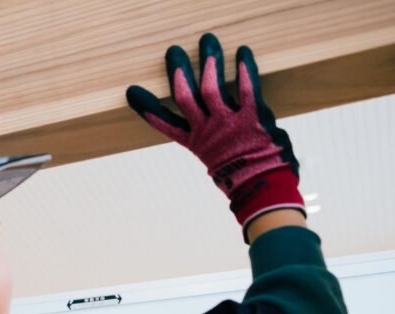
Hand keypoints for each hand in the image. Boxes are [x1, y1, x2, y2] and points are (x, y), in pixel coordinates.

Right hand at [127, 34, 303, 231]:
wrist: (262, 190)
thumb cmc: (243, 178)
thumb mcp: (219, 163)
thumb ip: (215, 144)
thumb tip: (217, 140)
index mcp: (196, 143)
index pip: (165, 123)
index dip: (148, 107)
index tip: (132, 92)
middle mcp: (207, 130)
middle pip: (184, 96)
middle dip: (178, 72)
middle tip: (173, 52)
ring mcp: (228, 123)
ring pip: (210, 88)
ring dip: (208, 63)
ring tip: (207, 42)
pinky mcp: (252, 117)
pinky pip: (247, 88)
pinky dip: (245, 69)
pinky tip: (243, 52)